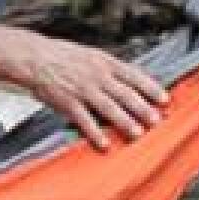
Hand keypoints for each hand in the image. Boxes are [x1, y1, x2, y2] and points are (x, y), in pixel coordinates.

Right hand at [9, 31, 171, 148]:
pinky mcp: (68, 103)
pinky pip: (85, 121)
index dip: (151, 88)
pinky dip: (95, 133)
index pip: (134, 75)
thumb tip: (130, 80)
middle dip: (143, 108)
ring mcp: (83, 90)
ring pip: (109, 108)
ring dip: (125, 122)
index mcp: (104, 62)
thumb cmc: (61, 56)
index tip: (165, 99)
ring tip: (137, 133)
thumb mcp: (91, 55)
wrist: (33, 57)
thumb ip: (110, 68)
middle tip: (157, 120)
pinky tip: (104, 144)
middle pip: (125, 94)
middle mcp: (97, 76)